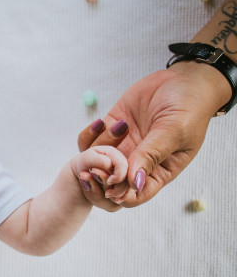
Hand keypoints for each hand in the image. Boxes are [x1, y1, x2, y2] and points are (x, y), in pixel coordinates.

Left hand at [77, 62, 230, 206]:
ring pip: (96, 163)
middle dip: (98, 176)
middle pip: (108, 184)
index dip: (117, 193)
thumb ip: (152, 155)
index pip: (133, 196)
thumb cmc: (188, 108)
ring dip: (95, 151)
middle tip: (97, 160)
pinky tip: (101, 122)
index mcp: (157, 172)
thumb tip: (134, 183)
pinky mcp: (110, 130)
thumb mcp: (174, 132)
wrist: (184, 80)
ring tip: (111, 129)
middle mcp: (136, 164)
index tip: (110, 179)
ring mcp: (122, 147)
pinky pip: (89, 141)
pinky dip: (88, 136)